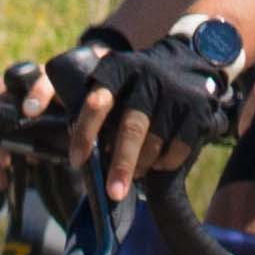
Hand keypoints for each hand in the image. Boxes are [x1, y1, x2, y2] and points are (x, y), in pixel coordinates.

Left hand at [80, 19, 242, 197]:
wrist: (188, 61)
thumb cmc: (134, 82)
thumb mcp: (109, 76)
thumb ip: (86, 102)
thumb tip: (57, 134)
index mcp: (117, 70)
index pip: (97, 104)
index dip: (85, 134)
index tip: (76, 161)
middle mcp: (147, 78)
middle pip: (131, 128)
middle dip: (121, 164)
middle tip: (113, 193)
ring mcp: (175, 93)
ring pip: (156, 142)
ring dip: (143, 166)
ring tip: (135, 174)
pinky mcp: (197, 108)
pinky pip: (179, 147)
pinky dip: (166, 162)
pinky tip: (158, 164)